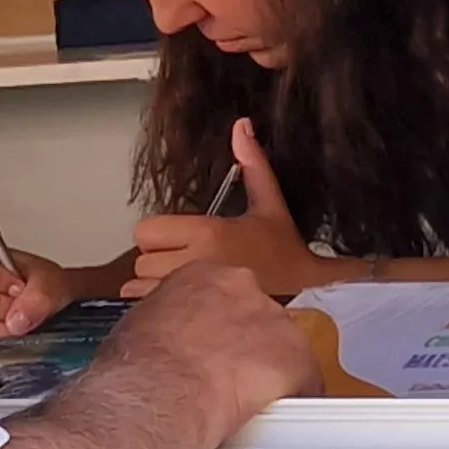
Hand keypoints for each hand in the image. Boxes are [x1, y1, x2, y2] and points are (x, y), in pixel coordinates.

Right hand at [0, 244, 78, 340]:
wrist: (54, 307)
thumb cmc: (42, 286)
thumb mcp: (49, 280)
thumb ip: (38, 295)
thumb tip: (17, 320)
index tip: (18, 286)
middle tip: (18, 304)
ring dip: (2, 326)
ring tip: (19, 319)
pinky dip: (3, 343)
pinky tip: (15, 334)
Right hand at [91, 260, 315, 439]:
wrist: (161, 388)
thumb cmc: (142, 362)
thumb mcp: (141, 323)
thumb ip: (167, 321)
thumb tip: (163, 340)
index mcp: (203, 274)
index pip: (225, 294)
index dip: (220, 324)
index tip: (214, 343)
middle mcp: (243, 289)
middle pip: (258, 317)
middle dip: (248, 344)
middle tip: (229, 372)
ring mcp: (273, 321)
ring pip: (284, 347)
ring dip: (270, 369)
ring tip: (247, 397)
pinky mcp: (296, 358)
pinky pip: (306, 380)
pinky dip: (295, 396)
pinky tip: (275, 412)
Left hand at [123, 118, 323, 296]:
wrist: (307, 306)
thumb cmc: (286, 259)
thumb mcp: (272, 207)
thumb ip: (254, 167)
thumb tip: (241, 126)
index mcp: (207, 233)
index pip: (146, 230)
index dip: (158, 235)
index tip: (180, 240)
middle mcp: (192, 265)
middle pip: (140, 259)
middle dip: (157, 261)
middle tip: (185, 263)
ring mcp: (189, 298)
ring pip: (141, 286)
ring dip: (155, 286)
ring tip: (186, 287)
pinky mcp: (188, 322)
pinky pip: (149, 311)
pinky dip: (158, 309)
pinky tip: (185, 307)